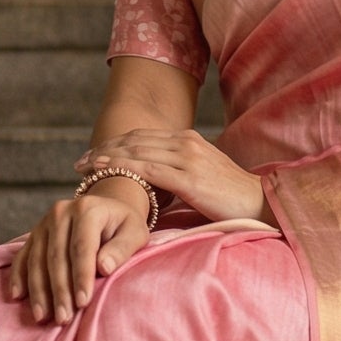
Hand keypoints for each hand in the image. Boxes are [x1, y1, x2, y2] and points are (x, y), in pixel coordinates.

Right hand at [5, 182, 149, 324]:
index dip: (81, 276)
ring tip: (43, 317)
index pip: (82, 248)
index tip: (83, 302)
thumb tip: (104, 267)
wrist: (107, 209)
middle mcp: (61, 212)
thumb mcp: (134, 233)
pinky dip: (18, 277)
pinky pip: (22, 257)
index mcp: (87, 210)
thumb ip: (122, 249)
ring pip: (37, 260)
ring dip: (39, 291)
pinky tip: (17, 296)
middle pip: (56, 257)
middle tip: (64, 318)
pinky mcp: (34, 234)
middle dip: (60, 290)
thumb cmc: (123, 226)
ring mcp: (44, 223)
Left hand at [97, 129, 268, 226]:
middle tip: (78, 162)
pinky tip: (104, 169)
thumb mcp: (202, 177)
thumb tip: (154, 184)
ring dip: (106, 157)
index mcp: (188, 140)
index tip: (92, 156)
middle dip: (103, 149)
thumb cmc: (231, 198)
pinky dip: (123, 167)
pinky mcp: (190, 178)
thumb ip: (178, 174)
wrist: (261, 203)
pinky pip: (148, 169)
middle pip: (134, 140)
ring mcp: (188, 158)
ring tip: (83, 167)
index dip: (115, 144)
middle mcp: (186, 142)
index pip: (142, 137)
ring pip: (136, 151)